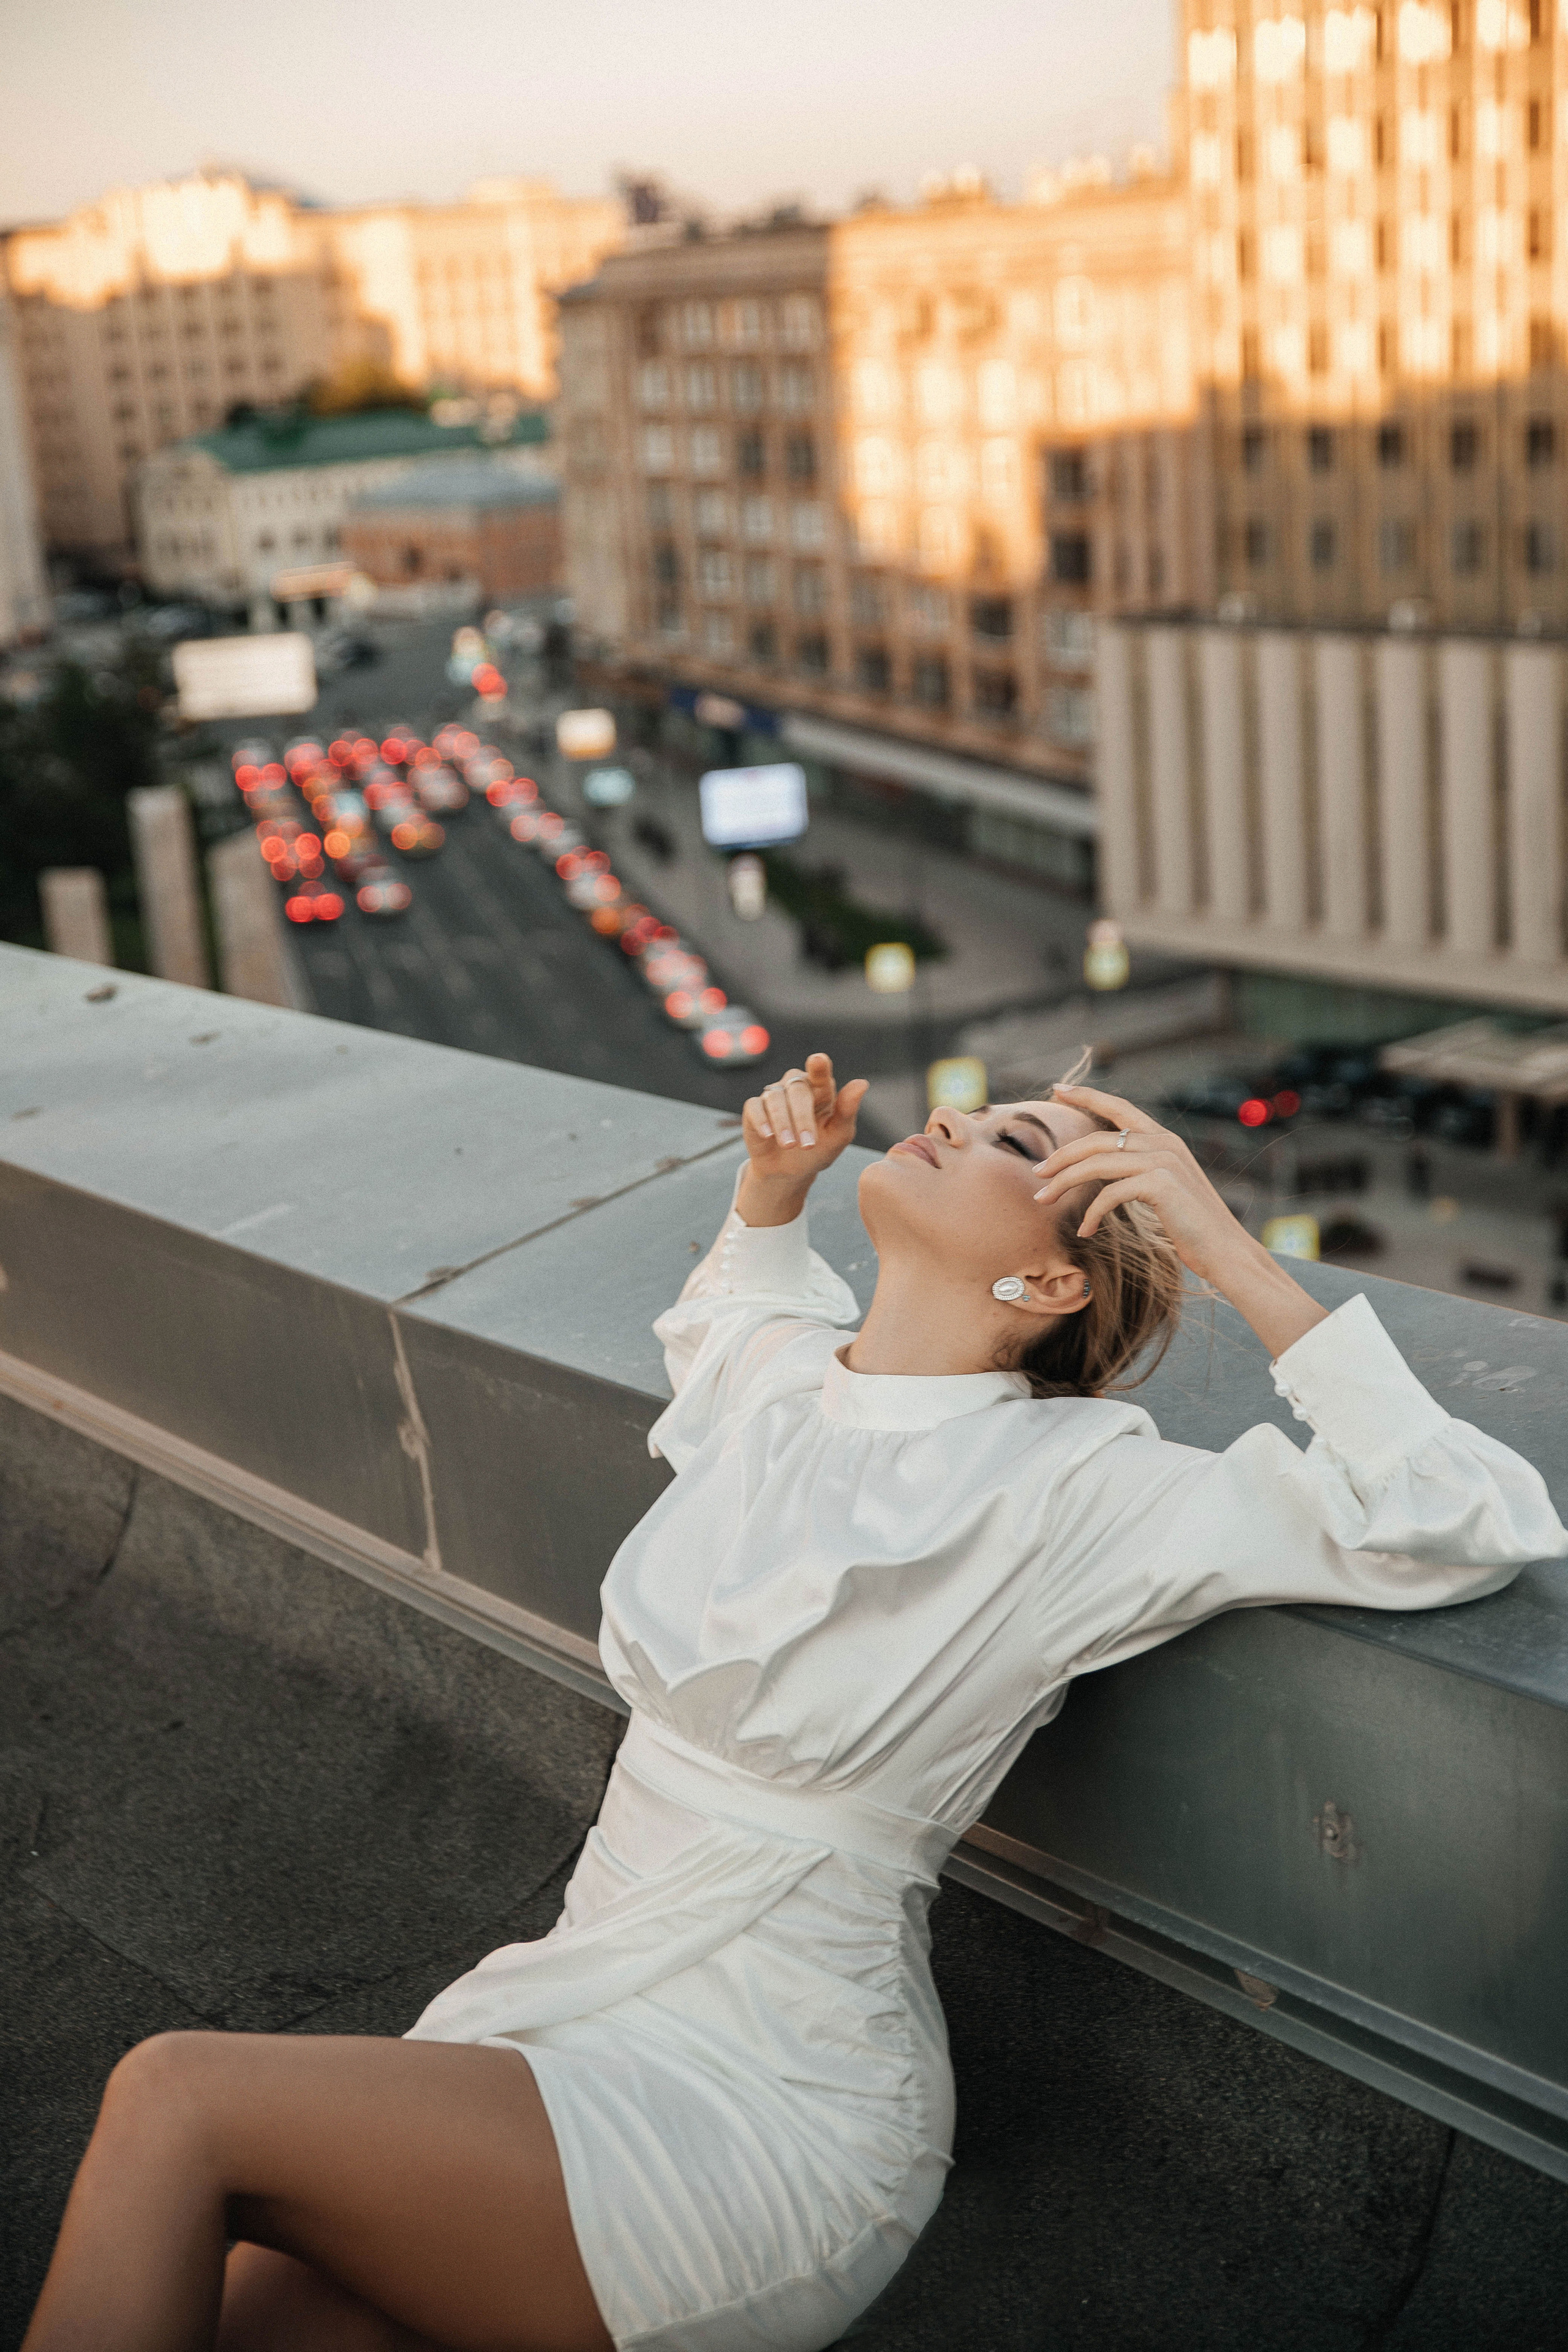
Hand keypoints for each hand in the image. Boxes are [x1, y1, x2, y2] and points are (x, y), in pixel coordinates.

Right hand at [738, 1052, 867, 1225]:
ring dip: (783, 1123)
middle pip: (797, 1089)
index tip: (818, 1061)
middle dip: (803, 1117)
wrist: (790, 1171)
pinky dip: (761, 1120)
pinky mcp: (754, 1109)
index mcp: (820, 1089)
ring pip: (775, 1098)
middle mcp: (795, 1087)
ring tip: (790, 1145)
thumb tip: (862, 1083)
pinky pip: (754, 1107)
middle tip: (809, 1144)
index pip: (820, 1074)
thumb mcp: (838, 1135)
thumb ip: (848, 1110)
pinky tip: (768, 1134)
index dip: (819, 1067)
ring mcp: (774, 1096)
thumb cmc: (818, 1149)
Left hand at [1034, 1082, 1327, 1360]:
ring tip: (1043, 1200)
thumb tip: (1102, 1166)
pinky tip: (1085, 1231)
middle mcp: (1163, 1143)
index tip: (1057, 1090)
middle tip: (1037, 1173)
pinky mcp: (1160, 1184)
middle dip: (1061, 1156)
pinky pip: (1109, 1194)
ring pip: (1096, 1164)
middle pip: (1097, 1139)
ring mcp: (1163, 1161)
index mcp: (1164, 1138)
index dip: (1087, 1095)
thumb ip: (1140, 1169)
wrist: (1226, 1251)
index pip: (1120, 1107)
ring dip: (1064, 1183)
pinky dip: (1091, 1214)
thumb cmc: (1192, 1226)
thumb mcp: (1164, 1187)